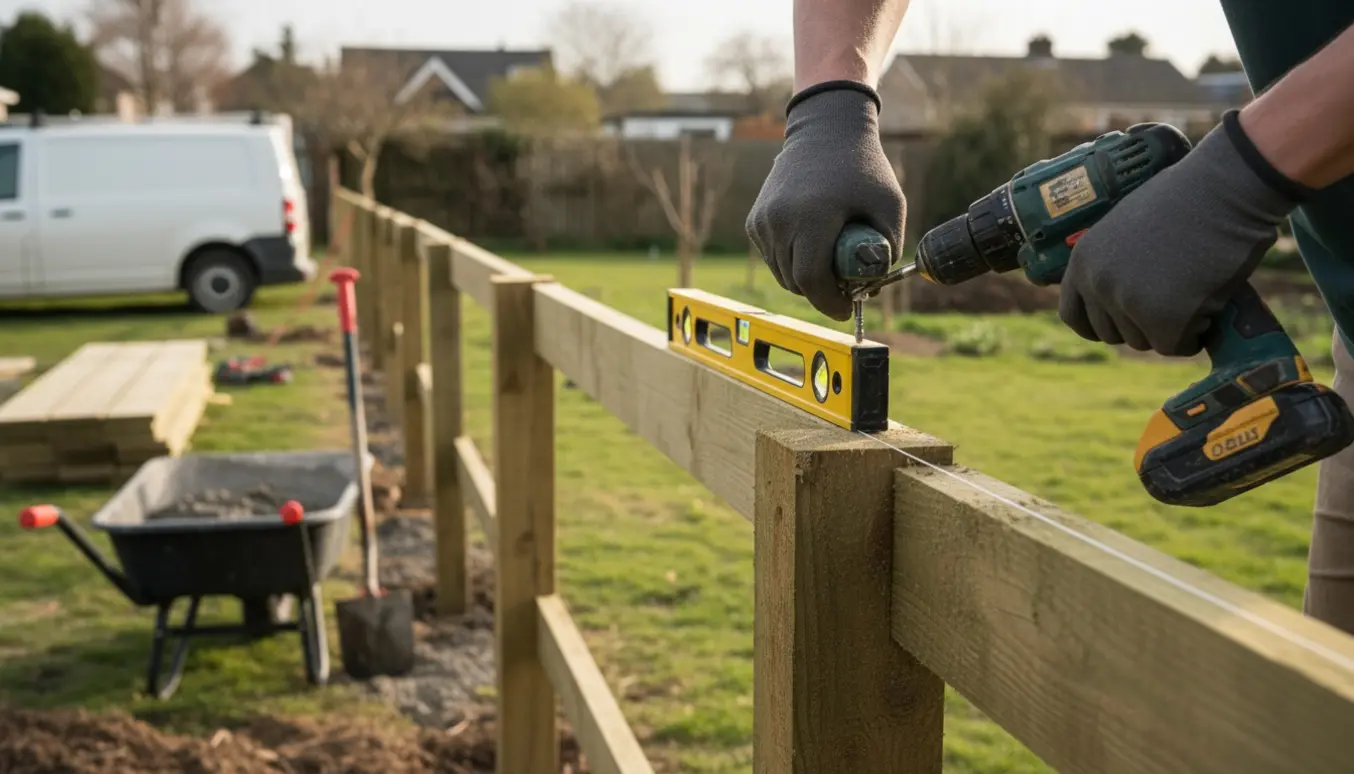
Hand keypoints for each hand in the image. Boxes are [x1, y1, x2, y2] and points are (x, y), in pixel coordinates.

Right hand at [746, 84, 904, 320]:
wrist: (825, 130)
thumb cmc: (863, 168)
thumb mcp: (890, 205)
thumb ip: (889, 248)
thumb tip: (873, 287)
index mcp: (813, 216)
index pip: (812, 280)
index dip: (830, 303)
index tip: (847, 310)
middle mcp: (780, 220)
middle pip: (796, 282)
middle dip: (821, 294)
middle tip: (843, 289)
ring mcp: (763, 221)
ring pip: (782, 273)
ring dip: (805, 279)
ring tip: (829, 264)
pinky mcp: (755, 221)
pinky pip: (773, 258)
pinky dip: (791, 261)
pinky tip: (811, 244)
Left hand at [1059, 113, 1303, 356]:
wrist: (1225, 189)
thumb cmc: (1185, 199)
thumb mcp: (1126, 227)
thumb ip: (1112, 262)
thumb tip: (1115, 297)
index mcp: (1083, 261)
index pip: (1073, 316)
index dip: (1098, 325)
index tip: (1120, 325)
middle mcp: (1098, 284)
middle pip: (1112, 334)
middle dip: (1142, 324)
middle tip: (1173, 298)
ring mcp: (1129, 303)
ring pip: (1145, 341)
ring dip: (1171, 326)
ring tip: (1192, 289)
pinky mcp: (1165, 320)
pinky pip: (1177, 346)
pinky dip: (1195, 334)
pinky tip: (1207, 303)